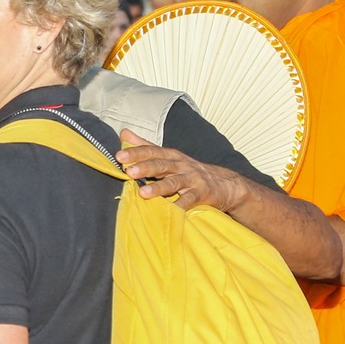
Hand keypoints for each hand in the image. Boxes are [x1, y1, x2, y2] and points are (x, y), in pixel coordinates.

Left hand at [114, 131, 252, 207]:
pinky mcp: (202, 194)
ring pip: (174, 183)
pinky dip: (180, 206)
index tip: (119, 156)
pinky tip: (170, 211)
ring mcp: (192, 180)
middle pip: (162, 165)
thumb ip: (146, 146)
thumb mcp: (169, 156)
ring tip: (143, 193)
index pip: (152, 151)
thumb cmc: (189, 170)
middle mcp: (181, 166)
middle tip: (129, 171)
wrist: (225, 184)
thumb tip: (124, 132)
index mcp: (172, 156)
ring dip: (159, 187)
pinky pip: (189, 201)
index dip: (136, 153)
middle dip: (146, 167)